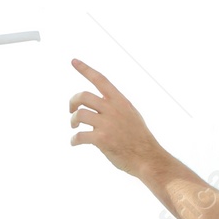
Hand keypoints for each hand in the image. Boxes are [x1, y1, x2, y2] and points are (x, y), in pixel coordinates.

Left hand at [68, 59, 165, 178]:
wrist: (147, 158)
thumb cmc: (139, 139)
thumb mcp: (132, 114)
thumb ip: (117, 107)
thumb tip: (101, 103)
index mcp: (120, 101)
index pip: (101, 80)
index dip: (85, 69)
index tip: (73, 61)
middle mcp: (113, 109)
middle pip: (83, 96)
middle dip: (73, 102)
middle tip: (71, 110)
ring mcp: (107, 124)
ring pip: (79, 115)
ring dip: (73, 121)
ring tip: (75, 127)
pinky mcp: (102, 139)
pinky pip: (79, 136)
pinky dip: (74, 139)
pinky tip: (74, 142)